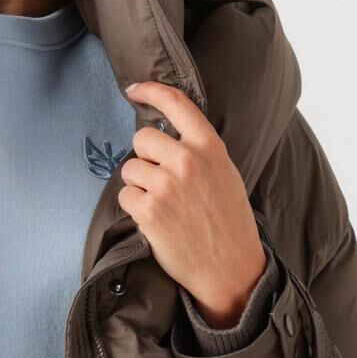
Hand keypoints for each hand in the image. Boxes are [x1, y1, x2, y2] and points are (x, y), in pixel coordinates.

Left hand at [118, 79, 267, 327]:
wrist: (231, 268)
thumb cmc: (229, 222)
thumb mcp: (224, 173)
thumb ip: (199, 150)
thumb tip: (167, 134)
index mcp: (209, 147)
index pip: (175, 103)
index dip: (150, 90)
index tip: (134, 89)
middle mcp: (187, 161)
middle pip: (142, 137)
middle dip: (145, 157)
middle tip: (161, 180)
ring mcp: (166, 186)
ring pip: (130, 167)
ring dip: (138, 184)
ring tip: (161, 204)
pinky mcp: (149, 211)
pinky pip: (125, 195)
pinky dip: (134, 206)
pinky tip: (154, 219)